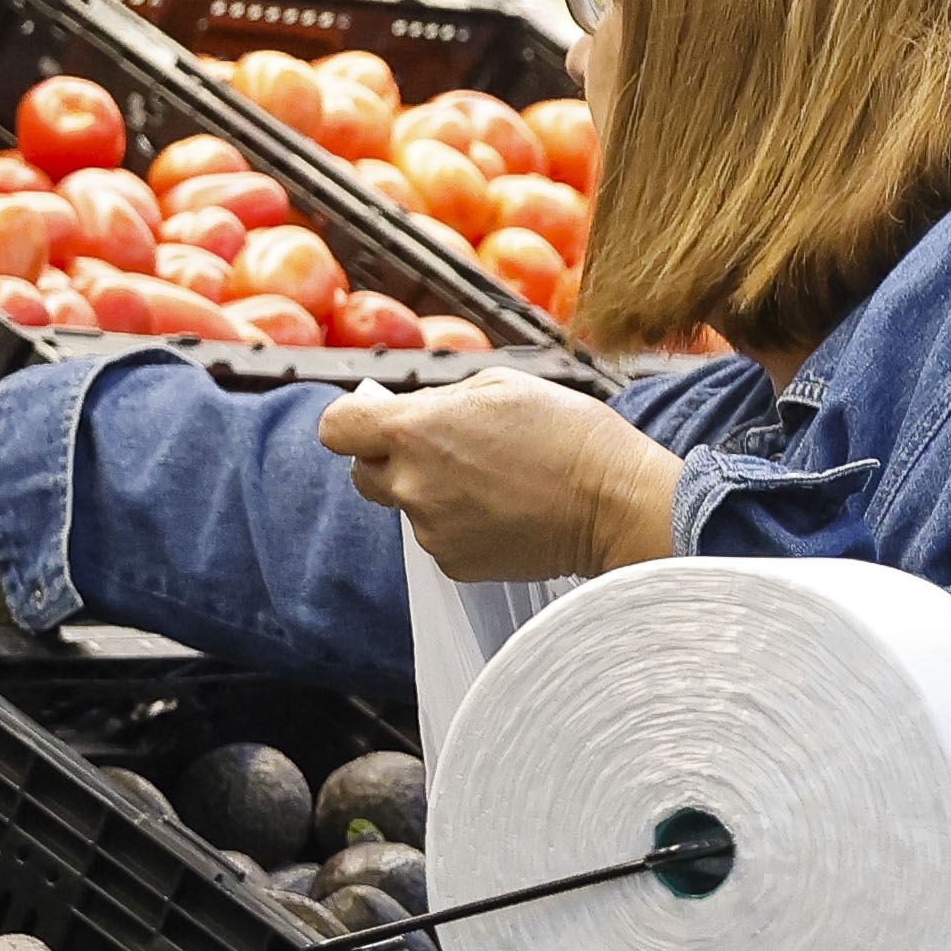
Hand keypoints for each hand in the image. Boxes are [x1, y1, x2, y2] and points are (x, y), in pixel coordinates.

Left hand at [316, 369, 680, 580]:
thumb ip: (437, 400)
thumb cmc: (566, 435)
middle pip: (364, 474)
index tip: (373, 421)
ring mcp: (431, 531)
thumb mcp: (500, 386)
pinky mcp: (454, 564)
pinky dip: (460, 525)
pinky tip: (502, 511)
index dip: (352, 423)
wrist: (613, 504)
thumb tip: (401, 411)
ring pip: (407, 506)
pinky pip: (438, 538)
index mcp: (415, 431)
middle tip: (445, 450)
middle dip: (392, 459)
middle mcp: (412, 485)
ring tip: (492, 481)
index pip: (336, 429)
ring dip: (433, 492)